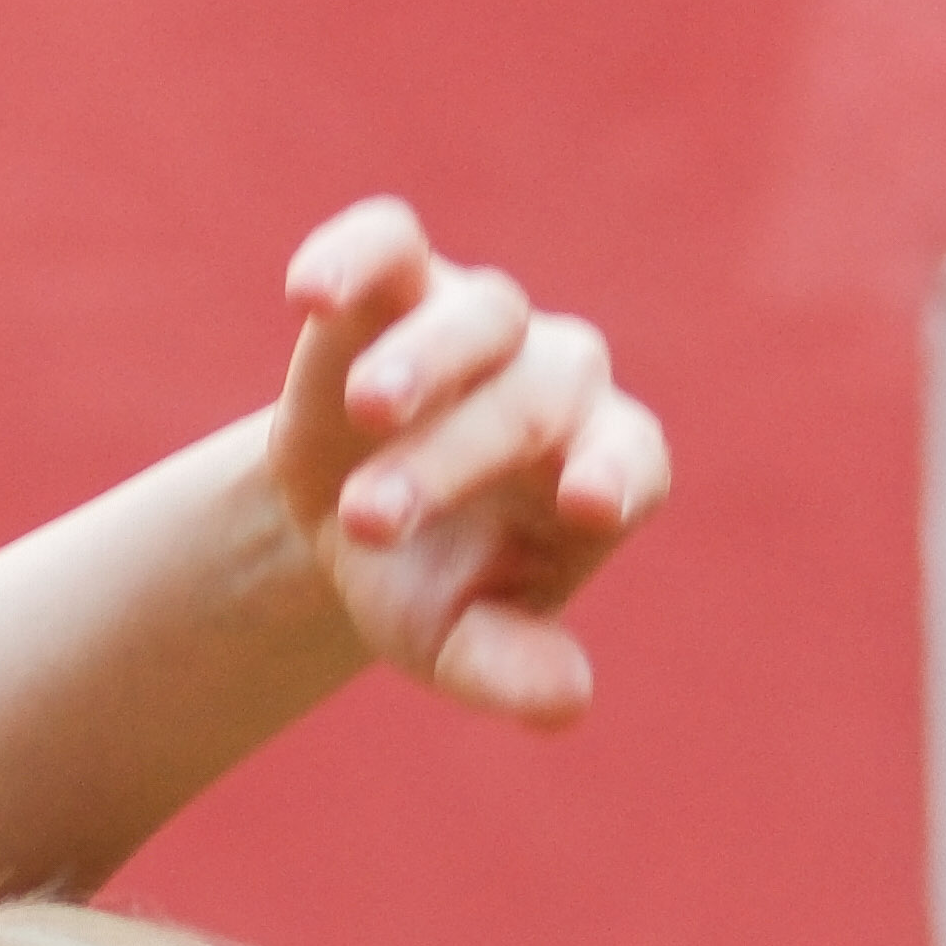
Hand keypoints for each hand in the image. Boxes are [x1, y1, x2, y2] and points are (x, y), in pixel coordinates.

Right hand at [271, 203, 670, 725]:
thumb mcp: (456, 645)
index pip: (634, 457)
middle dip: (453, 459)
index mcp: (599, 467)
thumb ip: (509, 671)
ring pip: (482, 316)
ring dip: (426, 361)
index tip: (588, 507)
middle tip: (369, 523)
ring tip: (367, 408)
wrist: (350, 518)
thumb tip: (569, 703)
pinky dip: (355, 254)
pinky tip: (310, 295)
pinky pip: (390, 241)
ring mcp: (483, 321)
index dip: (617, 473)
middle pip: (535, 399)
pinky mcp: (399, 277)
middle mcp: (559, 380)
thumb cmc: (426, 586)